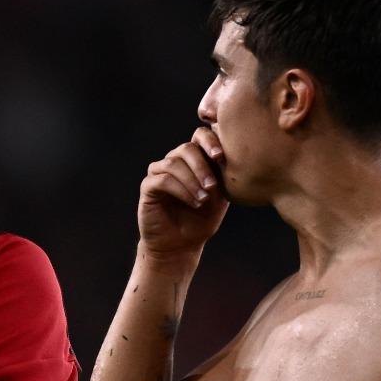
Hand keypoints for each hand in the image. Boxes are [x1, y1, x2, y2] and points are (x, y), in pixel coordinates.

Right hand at [138, 127, 229, 262]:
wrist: (182, 245)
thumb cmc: (202, 220)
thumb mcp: (220, 197)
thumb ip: (224, 175)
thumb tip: (232, 157)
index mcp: (195, 159)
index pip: (201, 135)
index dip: (210, 140)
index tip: (220, 157)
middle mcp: (176, 161)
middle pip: (187, 148)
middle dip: (202, 165)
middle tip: (213, 185)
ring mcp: (160, 172)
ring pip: (174, 163)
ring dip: (192, 180)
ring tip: (204, 198)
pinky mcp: (148, 186)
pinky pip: (163, 179)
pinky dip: (181, 190)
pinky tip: (194, 202)